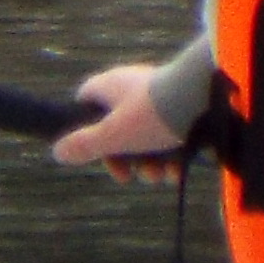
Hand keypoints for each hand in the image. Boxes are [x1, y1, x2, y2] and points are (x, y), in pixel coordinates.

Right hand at [55, 67, 184, 184]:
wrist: (206, 99)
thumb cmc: (153, 114)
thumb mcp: (112, 135)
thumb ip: (84, 145)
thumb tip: (57, 152)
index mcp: (110, 86)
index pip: (85, 102)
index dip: (85, 131)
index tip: (98, 154)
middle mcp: (133, 88)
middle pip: (117, 128)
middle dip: (126, 158)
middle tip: (132, 176)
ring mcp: (159, 97)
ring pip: (146, 136)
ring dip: (151, 163)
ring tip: (160, 176)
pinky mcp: (184, 107)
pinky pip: (170, 134)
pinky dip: (172, 155)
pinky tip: (178, 170)